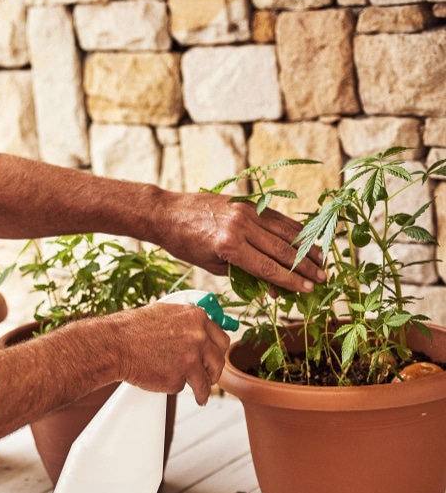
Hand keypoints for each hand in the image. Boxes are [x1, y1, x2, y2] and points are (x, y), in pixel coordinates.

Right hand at [108, 302, 231, 405]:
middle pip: (218, 360)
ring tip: (200, 395)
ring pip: (205, 380)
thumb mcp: (165, 313)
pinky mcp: (178, 379)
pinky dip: (174, 387)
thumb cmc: (132, 328)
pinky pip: (182, 386)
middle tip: (209, 377)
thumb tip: (198, 328)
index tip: (215, 358)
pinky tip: (167, 385)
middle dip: (214, 371)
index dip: (217, 351)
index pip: (221, 338)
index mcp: (196, 318)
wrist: (115, 344)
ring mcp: (190, 359)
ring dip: (203, 389)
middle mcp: (198, 337)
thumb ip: (186, 321)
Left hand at [154, 191, 325, 293]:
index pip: (267, 267)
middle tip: (323, 279)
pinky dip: (294, 229)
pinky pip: (277, 218)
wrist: (168, 213)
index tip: (308, 289)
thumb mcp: (210, 264)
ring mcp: (246, 212)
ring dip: (306, 247)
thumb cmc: (184, 244)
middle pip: (281, 250)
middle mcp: (241, 226)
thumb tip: (270, 285)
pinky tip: (306, 240)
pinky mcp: (248, 203)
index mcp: (229, 246)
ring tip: (322, 261)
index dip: (290, 280)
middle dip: (304, 267)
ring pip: (285, 231)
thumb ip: (241, 272)